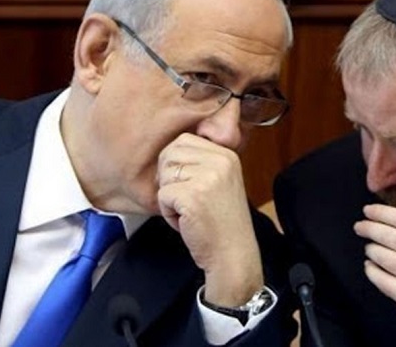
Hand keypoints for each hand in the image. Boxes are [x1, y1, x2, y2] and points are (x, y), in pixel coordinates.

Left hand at [157, 133, 262, 306]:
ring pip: (164, 174)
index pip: (184, 140)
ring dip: (169, 196)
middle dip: (169, 178)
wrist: (233, 254)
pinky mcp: (193, 196)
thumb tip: (167, 151)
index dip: (176, 163)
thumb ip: (201, 162)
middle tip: (186, 199)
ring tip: (190, 211)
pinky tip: (187, 221)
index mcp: (227, 155)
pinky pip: (162, 195)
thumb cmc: (222, 223)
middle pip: (170, 153)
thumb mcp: (220, 181)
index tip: (188, 184)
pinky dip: (168, 213)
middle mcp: (220, 161)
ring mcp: (207, 177)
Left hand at [354, 193, 395, 346]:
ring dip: (372, 249)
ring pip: (384, 256)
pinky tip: (370, 266)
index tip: (369, 210)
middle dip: (370, 228)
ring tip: (369, 247)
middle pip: (391, 236)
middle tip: (360, 226)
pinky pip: (382, 280)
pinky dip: (372, 271)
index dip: (382, 213)